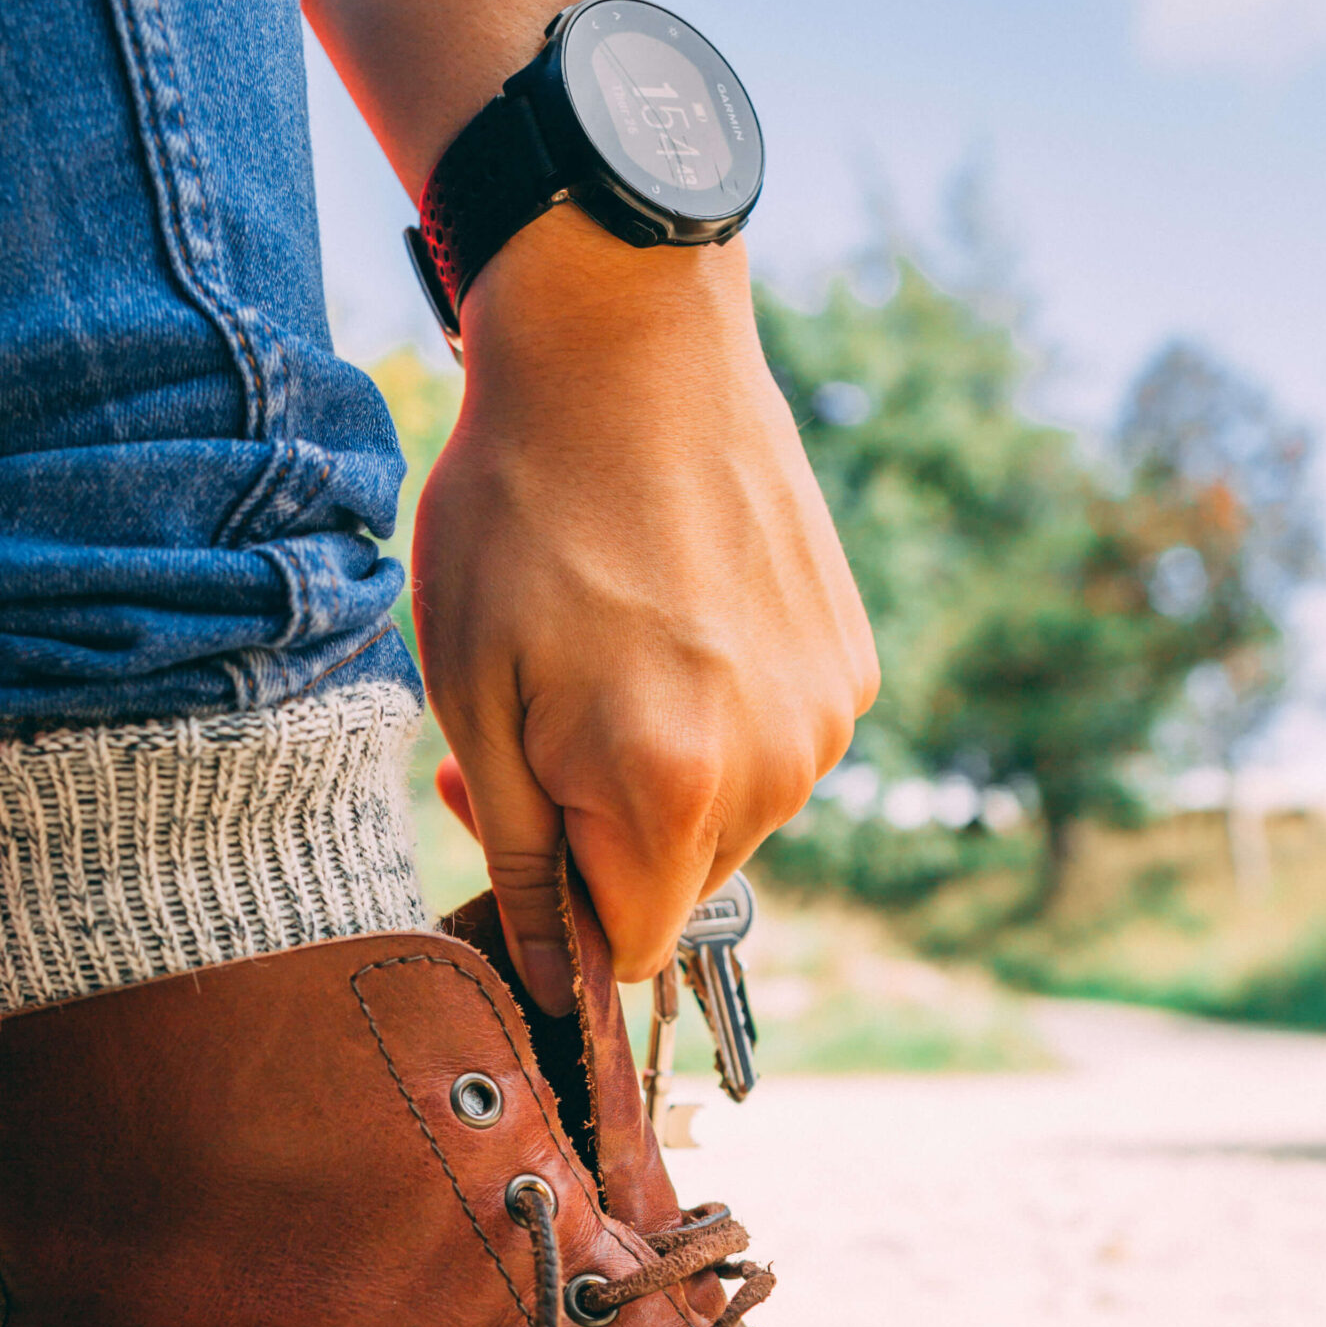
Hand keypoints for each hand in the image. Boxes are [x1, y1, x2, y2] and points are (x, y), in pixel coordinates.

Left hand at [412, 210, 877, 1010]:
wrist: (627, 346)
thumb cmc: (519, 514)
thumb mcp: (474, 696)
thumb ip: (523, 857)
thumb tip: (549, 980)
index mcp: (668, 793)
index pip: (624, 952)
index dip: (555, 913)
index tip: (510, 822)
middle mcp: (773, 772)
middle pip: (677, 889)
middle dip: (599, 841)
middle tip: (533, 727)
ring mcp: (825, 717)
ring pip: (730, 821)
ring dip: (661, 778)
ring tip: (603, 661)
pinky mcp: (851, 663)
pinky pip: (775, 747)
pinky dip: (718, 717)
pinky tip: (668, 625)